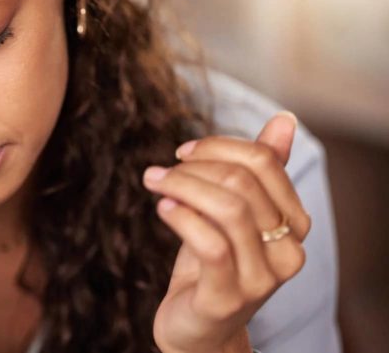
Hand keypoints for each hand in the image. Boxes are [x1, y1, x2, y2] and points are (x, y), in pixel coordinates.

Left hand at [144, 112, 311, 352]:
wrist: (198, 328)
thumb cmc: (213, 263)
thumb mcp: (233, 213)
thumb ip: (260, 171)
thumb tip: (284, 120)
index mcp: (293, 224)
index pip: (265, 162)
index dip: (219, 147)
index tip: (183, 152)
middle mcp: (287, 252)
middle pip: (243, 182)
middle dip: (194, 167)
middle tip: (160, 171)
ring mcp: (261, 278)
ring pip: (228, 208)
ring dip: (181, 186)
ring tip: (154, 183)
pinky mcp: (227, 297)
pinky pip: (210, 243)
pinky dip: (181, 216)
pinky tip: (161, 208)